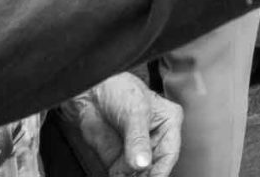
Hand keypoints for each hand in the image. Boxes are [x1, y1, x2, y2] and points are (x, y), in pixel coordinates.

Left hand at [66, 73, 182, 175]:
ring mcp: (135, 151)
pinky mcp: (117, 158)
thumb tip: (142, 163)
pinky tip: (117, 175)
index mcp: (168, 123)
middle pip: (155, 167)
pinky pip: (122, 176)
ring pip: (139, 174)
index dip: (162, 171)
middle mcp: (153, 139)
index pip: (169, 153)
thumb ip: (138, 140)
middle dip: (146, 176)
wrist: (89, 93)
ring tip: (124, 174)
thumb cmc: (118, 90)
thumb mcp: (133, 113)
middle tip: (135, 176)